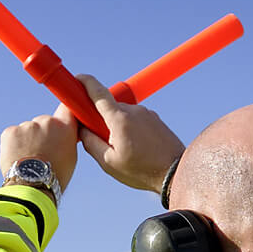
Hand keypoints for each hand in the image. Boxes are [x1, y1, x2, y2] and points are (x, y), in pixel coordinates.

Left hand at [0, 105, 79, 190]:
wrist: (32, 187)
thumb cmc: (54, 176)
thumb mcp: (70, 156)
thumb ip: (67, 138)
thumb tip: (63, 132)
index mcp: (64, 127)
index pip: (66, 108)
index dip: (63, 114)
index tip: (61, 119)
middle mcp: (46, 121)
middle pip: (44, 122)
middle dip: (43, 133)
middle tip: (42, 152)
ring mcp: (27, 125)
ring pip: (28, 129)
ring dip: (27, 140)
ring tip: (29, 159)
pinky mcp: (10, 131)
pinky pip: (13, 134)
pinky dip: (14, 144)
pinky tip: (19, 158)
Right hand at [74, 75, 184, 194]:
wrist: (175, 173)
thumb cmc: (141, 170)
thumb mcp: (109, 162)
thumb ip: (90, 143)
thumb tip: (82, 129)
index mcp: (119, 119)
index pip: (98, 92)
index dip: (85, 82)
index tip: (76, 78)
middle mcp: (134, 110)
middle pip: (108, 107)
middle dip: (100, 118)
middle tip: (99, 139)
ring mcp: (146, 113)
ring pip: (121, 114)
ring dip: (116, 125)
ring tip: (123, 149)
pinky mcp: (155, 118)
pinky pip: (135, 118)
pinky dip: (129, 128)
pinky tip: (135, 147)